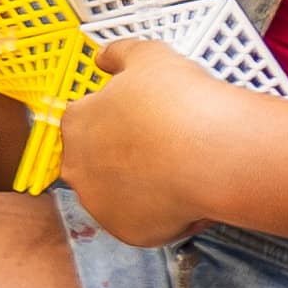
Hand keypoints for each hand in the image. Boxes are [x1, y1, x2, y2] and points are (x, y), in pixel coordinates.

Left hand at [46, 37, 268, 246]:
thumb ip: (119, 54)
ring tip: (179, 170)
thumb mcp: (148, 56)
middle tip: (162, 146)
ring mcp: (100, 204)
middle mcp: (77, 167)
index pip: (85, 119)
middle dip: (123, 156)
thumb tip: (103, 58)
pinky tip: (187, 194)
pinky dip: (163, 213)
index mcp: (77, 122)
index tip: (142, 119)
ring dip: (141, 186)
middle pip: (96, 161)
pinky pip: (144, 222)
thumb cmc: (180, 102)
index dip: (117, 117)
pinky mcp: (127, 232)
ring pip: (119, 194)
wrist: (211, 153)